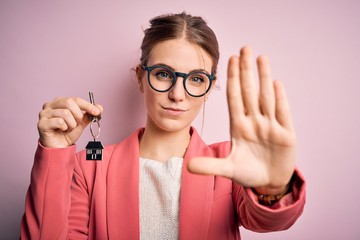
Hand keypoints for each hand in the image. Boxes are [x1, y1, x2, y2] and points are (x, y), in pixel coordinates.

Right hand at [38, 97, 102, 147]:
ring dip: (72, 123)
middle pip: (69, 102)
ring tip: (69, 128)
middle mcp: (49, 105)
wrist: (59, 147)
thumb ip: (89, 114)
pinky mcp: (41, 123)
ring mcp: (44, 113)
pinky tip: (62, 130)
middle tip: (78, 123)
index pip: (75, 99)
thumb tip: (99, 107)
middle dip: (78, 115)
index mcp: (59, 102)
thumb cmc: (67, 133)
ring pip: (65, 113)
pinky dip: (65, 127)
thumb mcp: (81, 122)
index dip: (88, 105)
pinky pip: (59, 121)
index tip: (97, 112)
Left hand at [188, 46, 295, 193]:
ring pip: (266, 97)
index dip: (232, 79)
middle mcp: (254, 122)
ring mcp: (270, 126)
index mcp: (239, 126)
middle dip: (246, 70)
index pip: (234, 98)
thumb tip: (187, 166)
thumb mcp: (228, 169)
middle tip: (244, 48)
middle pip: (249, 91)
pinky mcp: (286, 135)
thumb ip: (210, 166)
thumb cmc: (248, 173)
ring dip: (263, 77)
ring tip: (260, 57)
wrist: (269, 183)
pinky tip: (275, 82)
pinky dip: (279, 98)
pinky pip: (282, 113)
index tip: (230, 60)